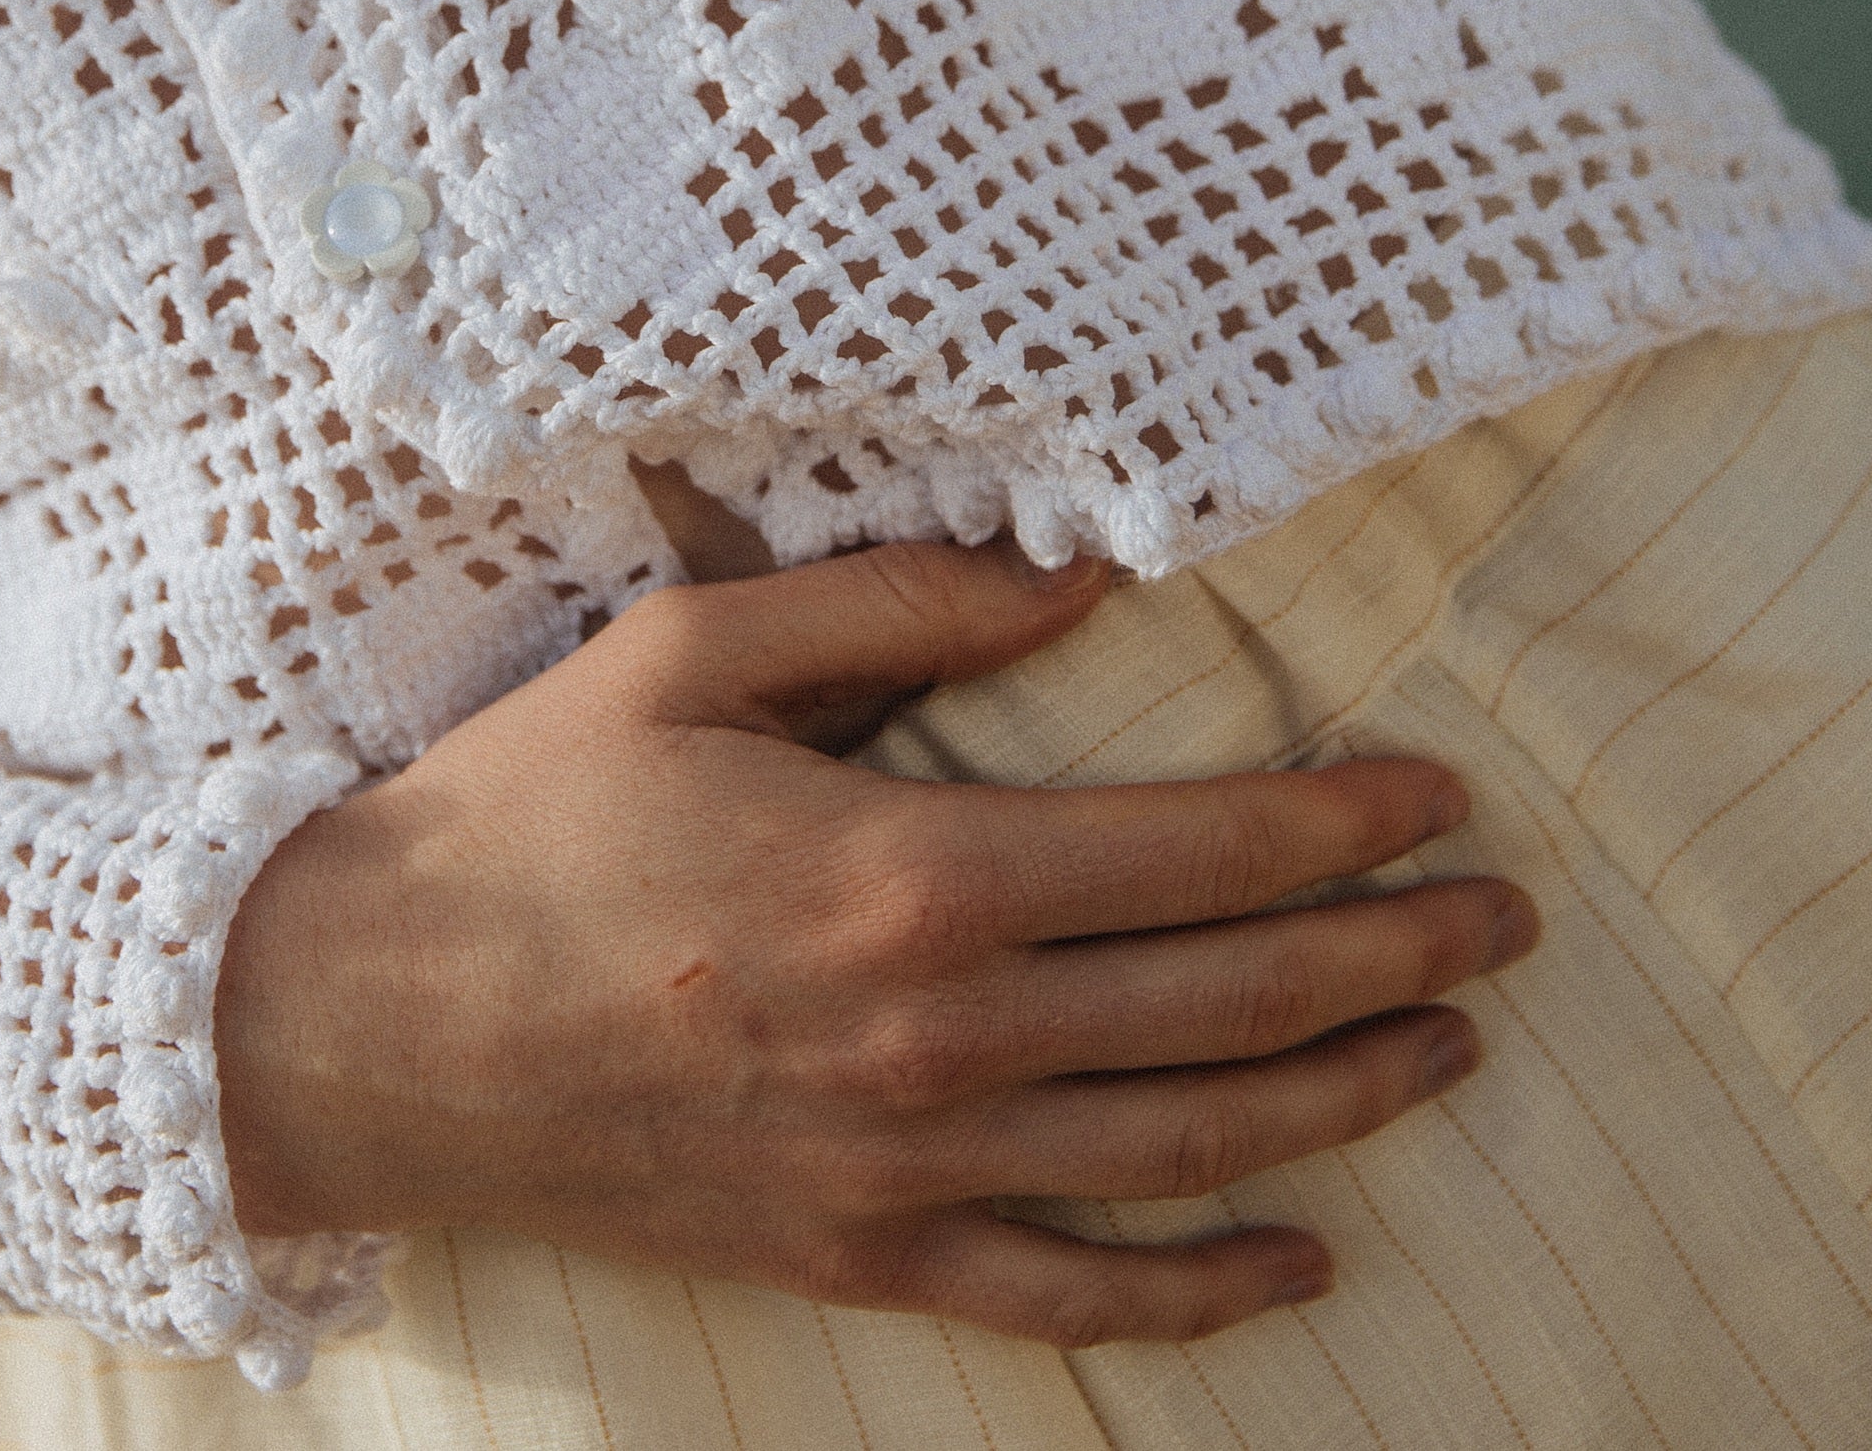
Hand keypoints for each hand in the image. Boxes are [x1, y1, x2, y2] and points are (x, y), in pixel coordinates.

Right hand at [213, 537, 1536, 1346]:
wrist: (364, 1023)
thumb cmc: (525, 816)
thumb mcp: (692, 652)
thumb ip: (901, 599)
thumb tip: (1086, 574)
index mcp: (915, 874)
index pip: (1203, 853)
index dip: (1347, 825)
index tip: (1441, 795)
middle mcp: (941, 1036)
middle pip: (1235, 1002)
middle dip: (1398, 957)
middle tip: (1507, 920)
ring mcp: (908, 1166)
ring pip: (1191, 1147)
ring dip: (1347, 1101)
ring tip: (1450, 1049)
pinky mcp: (860, 1256)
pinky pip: (1072, 1296)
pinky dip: (1204, 1293)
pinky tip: (1304, 1262)